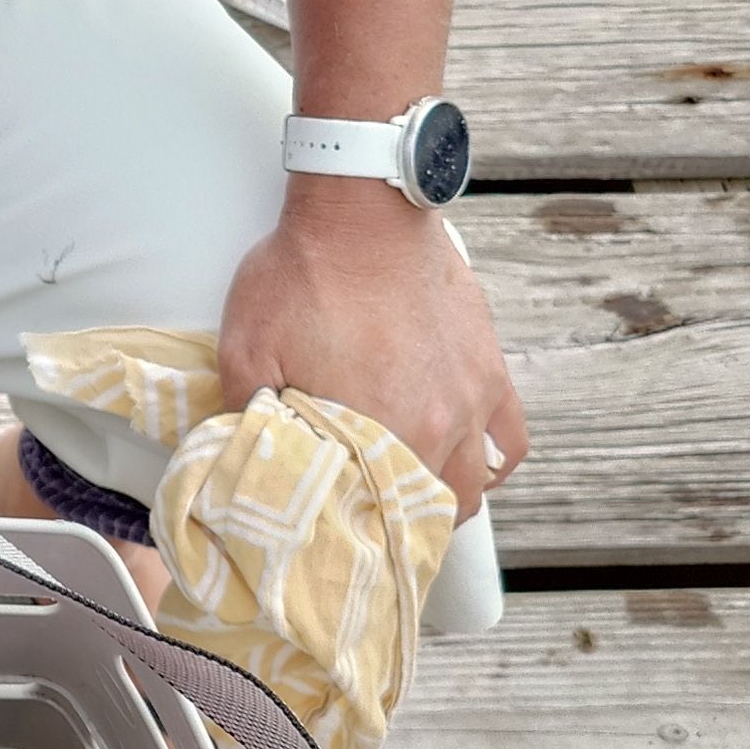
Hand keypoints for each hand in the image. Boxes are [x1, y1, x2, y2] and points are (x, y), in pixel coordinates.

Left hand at [217, 181, 528, 514]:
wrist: (363, 207)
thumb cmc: (304, 271)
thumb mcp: (246, 346)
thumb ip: (244, 412)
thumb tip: (239, 456)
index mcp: (377, 432)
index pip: (377, 519)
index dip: (358, 538)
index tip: (340, 541)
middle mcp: (436, 427)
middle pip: (432, 513)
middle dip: (401, 527)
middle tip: (371, 521)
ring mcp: (471, 400)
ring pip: (474, 485)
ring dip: (444, 499)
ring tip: (411, 496)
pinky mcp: (490, 370)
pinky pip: (510, 440)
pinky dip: (491, 459)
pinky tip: (465, 458)